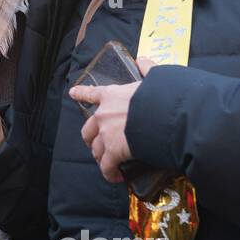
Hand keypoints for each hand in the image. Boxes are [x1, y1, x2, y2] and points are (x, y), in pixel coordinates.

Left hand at [68, 57, 152, 182]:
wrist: (167, 116)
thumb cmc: (162, 96)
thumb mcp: (155, 77)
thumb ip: (147, 70)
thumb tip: (144, 61)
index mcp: (112, 95)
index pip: (92, 93)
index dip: (81, 94)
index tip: (73, 94)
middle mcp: (104, 114)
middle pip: (88, 129)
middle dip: (91, 139)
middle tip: (98, 145)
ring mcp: (106, 134)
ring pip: (96, 149)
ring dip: (101, 157)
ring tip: (109, 164)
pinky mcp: (113, 152)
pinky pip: (107, 166)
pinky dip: (110, 173)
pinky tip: (116, 177)